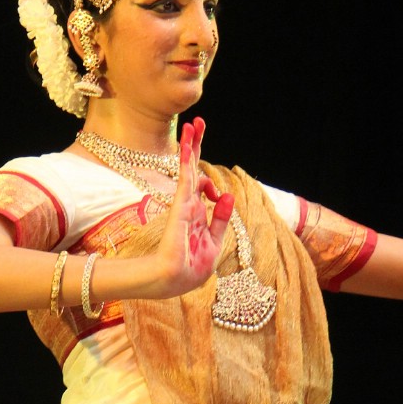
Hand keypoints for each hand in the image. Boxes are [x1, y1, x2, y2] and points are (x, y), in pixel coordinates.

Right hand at [148, 117, 234, 297]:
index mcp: (197, 212)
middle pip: (193, 169)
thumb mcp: (215, 242)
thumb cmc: (191, 267)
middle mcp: (189, 204)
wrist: (174, 280)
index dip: (208, 178)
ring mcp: (183, 203)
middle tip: (197, 123)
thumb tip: (228, 195)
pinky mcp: (180, 206)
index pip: (201, 185)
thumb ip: (222, 218)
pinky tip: (188, 142)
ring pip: (188, 168)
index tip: (216, 186)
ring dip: (191, 145)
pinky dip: (188, 160)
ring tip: (193, 124)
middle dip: (196, 146)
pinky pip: (186, 178)